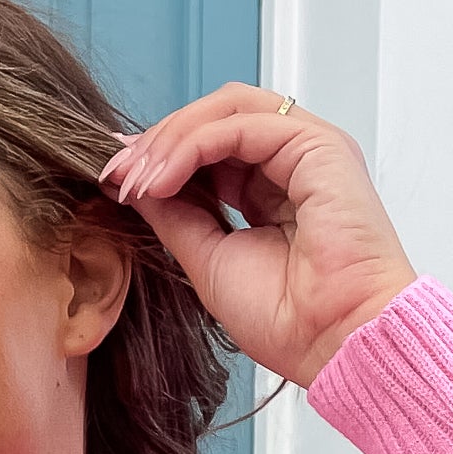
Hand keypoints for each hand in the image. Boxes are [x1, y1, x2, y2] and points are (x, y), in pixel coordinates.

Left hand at [101, 87, 416, 390]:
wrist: (335, 343)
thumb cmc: (290, 321)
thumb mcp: (208, 261)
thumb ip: (176, 217)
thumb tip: (134, 184)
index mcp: (274, 190)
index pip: (212, 147)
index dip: (162, 156)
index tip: (117, 180)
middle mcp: (294, 162)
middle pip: (217, 117)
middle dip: (161, 142)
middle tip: (118, 173)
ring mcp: (309, 149)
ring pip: (228, 110)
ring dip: (172, 139)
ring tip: (137, 177)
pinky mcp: (318, 145)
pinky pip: (242, 124)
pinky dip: (194, 144)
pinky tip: (164, 176)